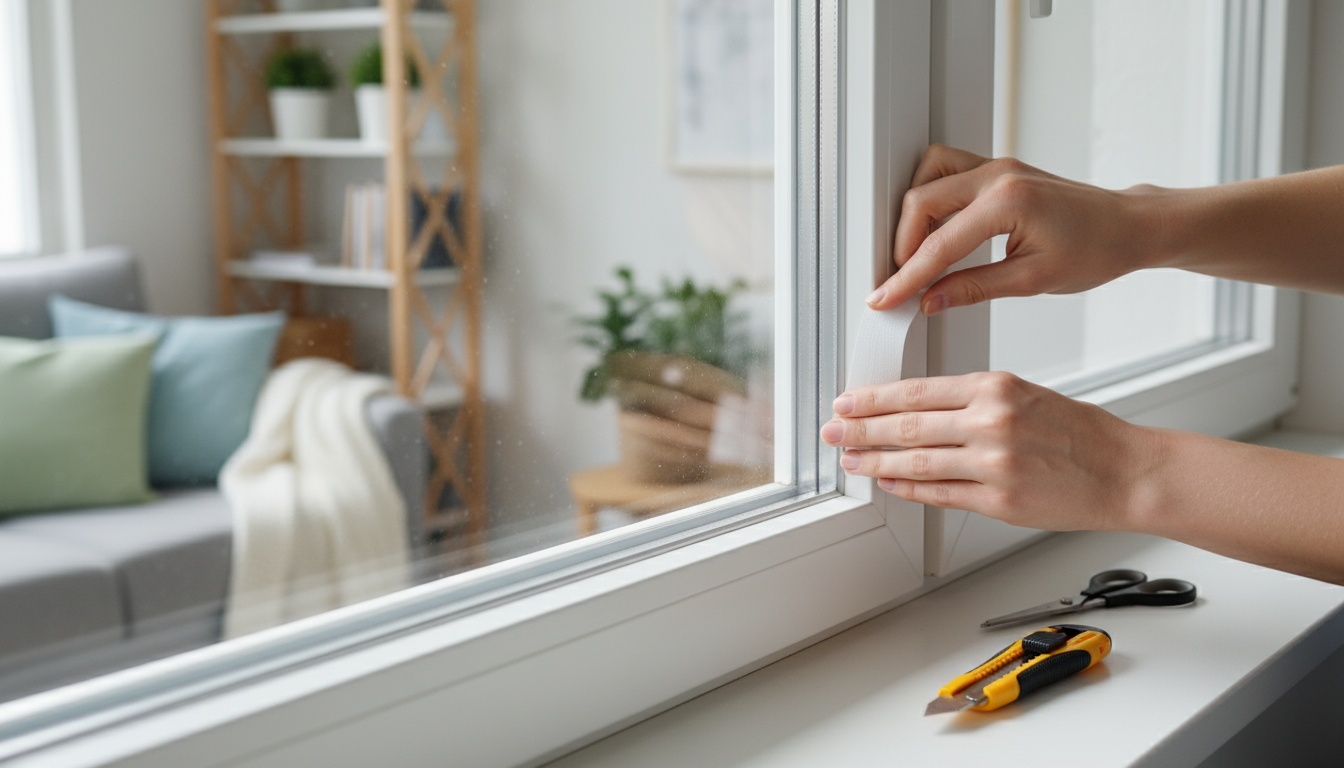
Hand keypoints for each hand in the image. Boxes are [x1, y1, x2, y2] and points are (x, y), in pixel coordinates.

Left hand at [819, 372, 1156, 531]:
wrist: (1125, 471)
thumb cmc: (1080, 433)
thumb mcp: (1025, 393)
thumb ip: (972, 399)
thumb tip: (917, 409)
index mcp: (995, 387)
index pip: (916, 391)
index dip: (872, 399)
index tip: (847, 402)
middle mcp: (991, 422)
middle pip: (906, 426)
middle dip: (860, 429)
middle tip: (834, 431)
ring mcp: (994, 464)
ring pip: (916, 462)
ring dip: (874, 461)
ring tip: (851, 459)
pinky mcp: (999, 501)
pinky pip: (939, 494)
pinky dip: (908, 488)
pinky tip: (888, 482)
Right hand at [867, 144, 1161, 315]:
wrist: (1129, 226)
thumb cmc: (1098, 249)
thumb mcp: (1033, 280)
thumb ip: (973, 288)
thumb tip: (930, 300)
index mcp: (1008, 201)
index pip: (939, 245)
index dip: (907, 277)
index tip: (886, 298)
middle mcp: (998, 175)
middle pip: (921, 201)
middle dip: (902, 245)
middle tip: (900, 281)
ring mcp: (997, 166)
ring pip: (928, 174)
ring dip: (913, 213)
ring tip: (915, 252)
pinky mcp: (998, 169)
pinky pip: (947, 170)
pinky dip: (931, 197)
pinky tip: (936, 229)